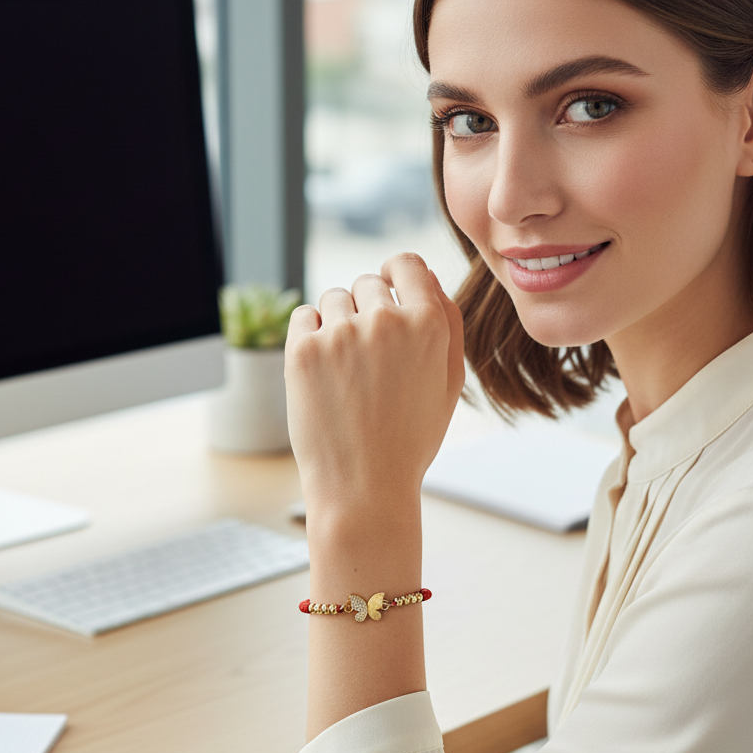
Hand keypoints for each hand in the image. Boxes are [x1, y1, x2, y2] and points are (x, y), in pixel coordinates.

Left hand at [285, 253, 464, 518]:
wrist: (364, 487)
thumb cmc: (410, 438)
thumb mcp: (449, 383)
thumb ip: (447, 322)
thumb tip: (424, 275)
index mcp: (428, 324)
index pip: (406, 264)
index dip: (396, 272)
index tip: (387, 286)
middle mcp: (386, 321)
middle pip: (368, 283)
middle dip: (367, 310)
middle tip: (369, 359)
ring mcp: (341, 334)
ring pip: (333, 299)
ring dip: (337, 324)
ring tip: (347, 373)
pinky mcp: (302, 350)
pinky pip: (303, 316)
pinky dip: (309, 335)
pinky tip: (323, 372)